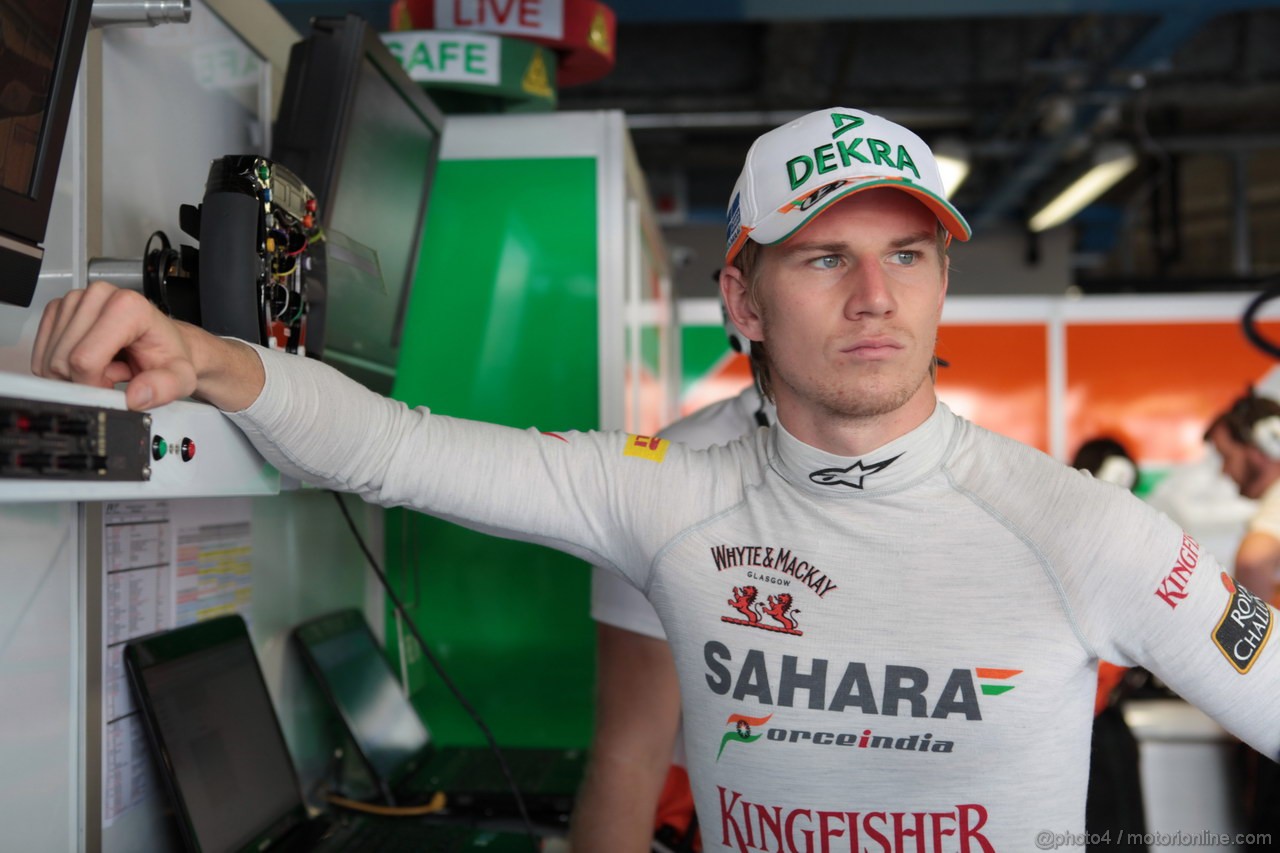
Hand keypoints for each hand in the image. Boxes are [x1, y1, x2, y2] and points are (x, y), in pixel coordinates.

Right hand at [31, 281, 198, 410]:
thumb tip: (135, 397)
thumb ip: (165, 388)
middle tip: (113, 376)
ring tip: (106, 365)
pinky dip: (63, 365)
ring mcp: (75, 300)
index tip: (113, 387)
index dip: (94, 384)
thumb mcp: (180, 377)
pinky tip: (91, 359)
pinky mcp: (59, 309)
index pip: (85, 359)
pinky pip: (43, 353)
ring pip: (50, 358)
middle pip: (62, 360)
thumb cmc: (168, 355)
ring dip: (75, 373)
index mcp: (127, 306)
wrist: (164, 342)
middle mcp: (98, 295)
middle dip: (83, 380)